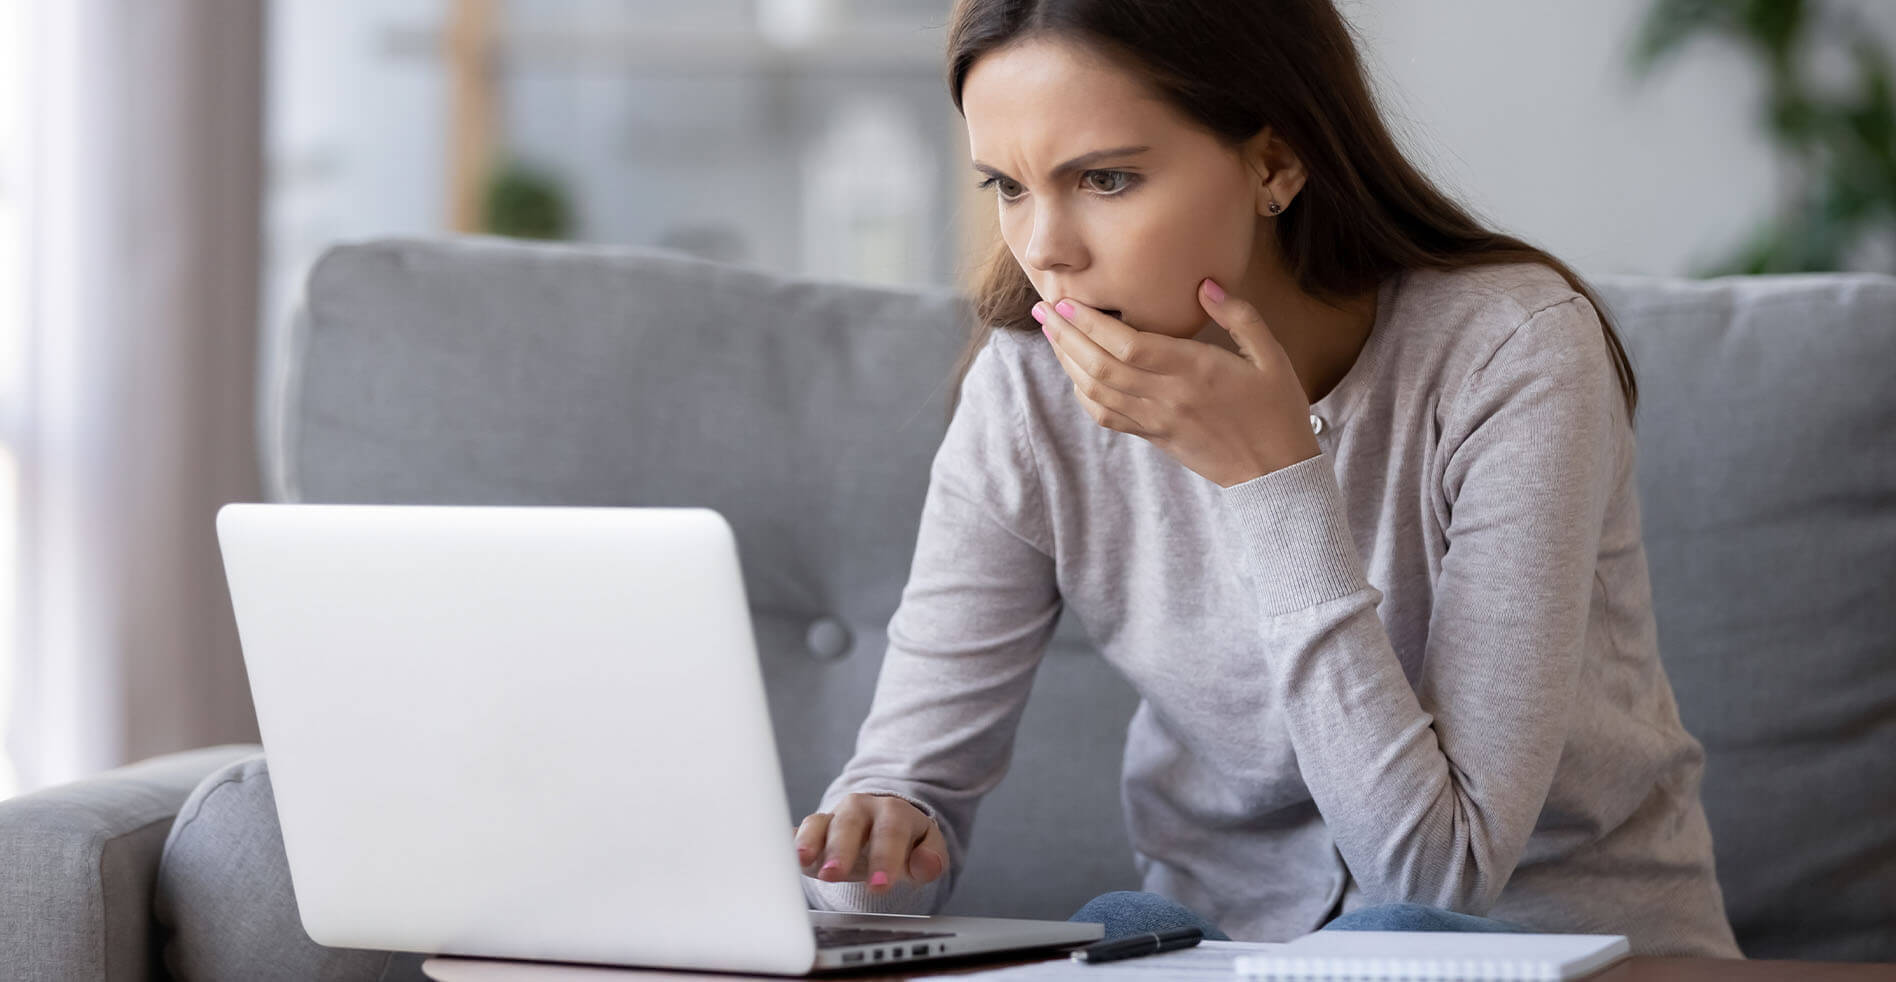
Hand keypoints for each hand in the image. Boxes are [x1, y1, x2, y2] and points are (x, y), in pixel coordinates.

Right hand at [793, 793, 949, 894]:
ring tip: (802, 861)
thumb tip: (926, 865)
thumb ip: (931, 858)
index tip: (880, 884)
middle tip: (833, 874)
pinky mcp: (814, 831)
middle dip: (841, 849)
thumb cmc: (907, 842)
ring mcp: (834, 818)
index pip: (890, 831)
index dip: (885, 857)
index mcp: (894, 811)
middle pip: (849, 824)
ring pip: (819, 824)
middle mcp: (861, 809)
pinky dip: (789, 842)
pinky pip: (798, 832)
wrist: (885, 826)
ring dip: (809, 843)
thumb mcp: (927, 849)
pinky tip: (777, 853)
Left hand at [1033, 278, 1321, 487]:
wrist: (1275, 474)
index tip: (1068, 301)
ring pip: (1096, 391)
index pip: (1129, 345)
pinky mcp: (1153, 437)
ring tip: (1051, 334)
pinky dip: (1083, 393)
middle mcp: (1168, 397)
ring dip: (1067, 361)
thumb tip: (1205, 284)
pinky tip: (1074, 372)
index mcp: (1195, 372)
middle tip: (1042, 310)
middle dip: (1066, 336)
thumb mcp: (1271, 357)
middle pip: (1101, 366)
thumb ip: (1238, 316)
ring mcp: (1156, 420)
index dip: (1091, 323)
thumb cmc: (1277, 410)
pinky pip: (1107, 416)